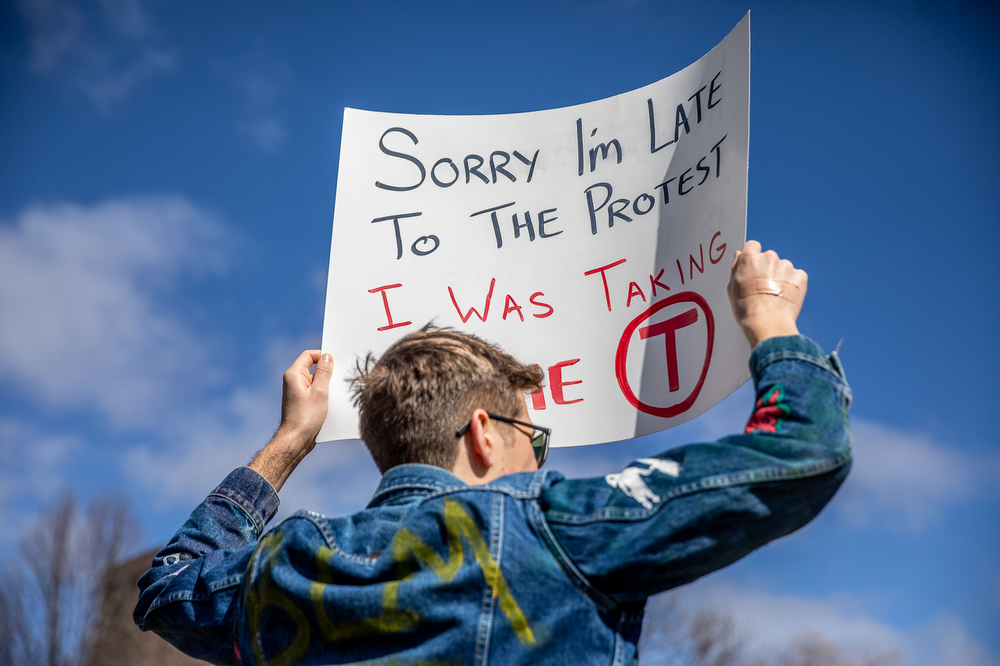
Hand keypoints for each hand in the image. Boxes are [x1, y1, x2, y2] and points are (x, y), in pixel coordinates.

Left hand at [249, 351, 332, 491]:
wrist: (296, 440)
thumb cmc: (306, 417)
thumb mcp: (320, 392)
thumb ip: (324, 372)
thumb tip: (327, 357)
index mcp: (294, 375)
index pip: (309, 355)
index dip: (323, 356)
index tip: (336, 362)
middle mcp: (293, 381)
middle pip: (313, 368)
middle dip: (327, 372)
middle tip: (339, 378)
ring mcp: (297, 392)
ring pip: (316, 381)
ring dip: (327, 385)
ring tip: (336, 393)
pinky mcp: (302, 402)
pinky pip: (315, 392)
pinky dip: (324, 395)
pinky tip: (332, 403)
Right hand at [727, 241, 806, 347]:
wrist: (768, 322)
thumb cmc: (747, 308)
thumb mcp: (732, 287)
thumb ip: (736, 267)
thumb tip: (739, 256)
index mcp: (751, 257)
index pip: (752, 246)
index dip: (753, 257)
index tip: (754, 268)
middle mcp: (769, 257)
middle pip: (769, 257)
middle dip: (767, 268)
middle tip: (764, 287)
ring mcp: (786, 266)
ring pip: (783, 267)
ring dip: (780, 276)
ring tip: (775, 295)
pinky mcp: (800, 276)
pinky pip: (796, 276)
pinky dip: (792, 284)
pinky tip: (784, 296)